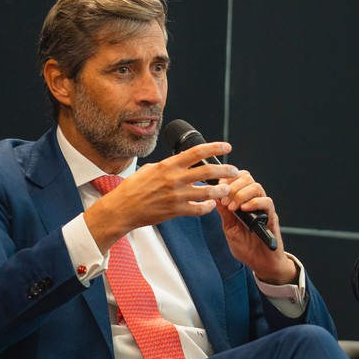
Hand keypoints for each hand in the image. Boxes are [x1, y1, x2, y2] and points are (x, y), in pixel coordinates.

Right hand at [85, 141, 239, 252]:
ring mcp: (176, 196)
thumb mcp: (148, 169)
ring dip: (221, 191)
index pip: (197, 152)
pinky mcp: (176, 211)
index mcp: (169, 165)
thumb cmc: (132, 188)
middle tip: (234, 170)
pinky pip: (198, 209)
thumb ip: (166, 166)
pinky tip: (211, 205)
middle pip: (208, 172)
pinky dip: (207, 207)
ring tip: (227, 189)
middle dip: (225, 171)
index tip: (226, 147)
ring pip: (207, 192)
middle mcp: (174, 179)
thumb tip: (176, 162)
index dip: (215, 148)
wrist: (123, 208)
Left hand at [215, 170, 297, 283]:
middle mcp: (254, 202)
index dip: (228, 179)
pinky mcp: (272, 217)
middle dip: (233, 186)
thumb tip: (215, 197)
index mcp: (243, 202)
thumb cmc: (246, 247)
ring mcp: (263, 209)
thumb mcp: (229, 228)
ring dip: (241, 194)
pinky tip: (244, 210)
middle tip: (225, 200)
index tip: (218, 188)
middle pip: (247, 178)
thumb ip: (224, 213)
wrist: (261, 263)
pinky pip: (267, 202)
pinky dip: (254, 203)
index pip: (238, 178)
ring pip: (256, 187)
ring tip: (233, 207)